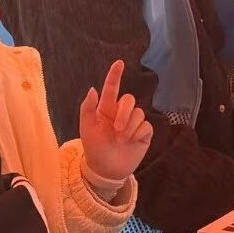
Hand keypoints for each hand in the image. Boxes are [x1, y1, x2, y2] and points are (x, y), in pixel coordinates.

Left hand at [80, 60, 152, 181]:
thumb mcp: (86, 128)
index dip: (115, 75)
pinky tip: (132, 141)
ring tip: (121, 140)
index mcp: (106, 109)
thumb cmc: (94, 148)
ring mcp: (133, 123)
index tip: (119, 63)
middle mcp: (121, 113)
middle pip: (129, 100)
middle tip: (116, 129)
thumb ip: (87, 108)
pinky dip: (138, 133)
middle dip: (124, 113)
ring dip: (129, 127)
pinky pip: (146, 125)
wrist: (105, 170)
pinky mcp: (144, 133)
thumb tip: (93, 89)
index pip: (112, 88)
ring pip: (139, 113)